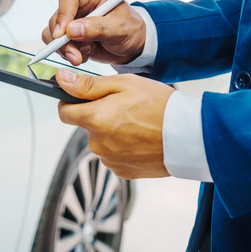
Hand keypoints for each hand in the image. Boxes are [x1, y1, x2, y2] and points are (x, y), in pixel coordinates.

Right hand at [41, 0, 145, 65]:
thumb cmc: (131, 30)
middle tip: (75, 55)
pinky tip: (84, 55)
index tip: (63, 34)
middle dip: (64, 40)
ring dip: (66, 49)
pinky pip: (57, 44)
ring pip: (53, 32)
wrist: (132, 46)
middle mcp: (80, 3)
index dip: (63, 15)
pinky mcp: (69, 34)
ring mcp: (73, 19)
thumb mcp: (120, 29)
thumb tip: (71, 30)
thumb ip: (97, 28)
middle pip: (57, 17)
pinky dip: (68, 53)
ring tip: (86, 54)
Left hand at [55, 70, 174, 178]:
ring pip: (101, 141)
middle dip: (98, 115)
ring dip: (112, 132)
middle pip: (86, 126)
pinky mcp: (123, 171)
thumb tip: (61, 79)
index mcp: (95, 119)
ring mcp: (110, 160)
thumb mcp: (124, 85)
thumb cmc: (160, 106)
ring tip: (138, 123)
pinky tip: (141, 138)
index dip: (72, 102)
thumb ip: (88, 85)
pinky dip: (123, 147)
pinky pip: (114, 155)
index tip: (85, 97)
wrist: (190, 136)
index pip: (64, 112)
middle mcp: (98, 143)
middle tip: (125, 107)